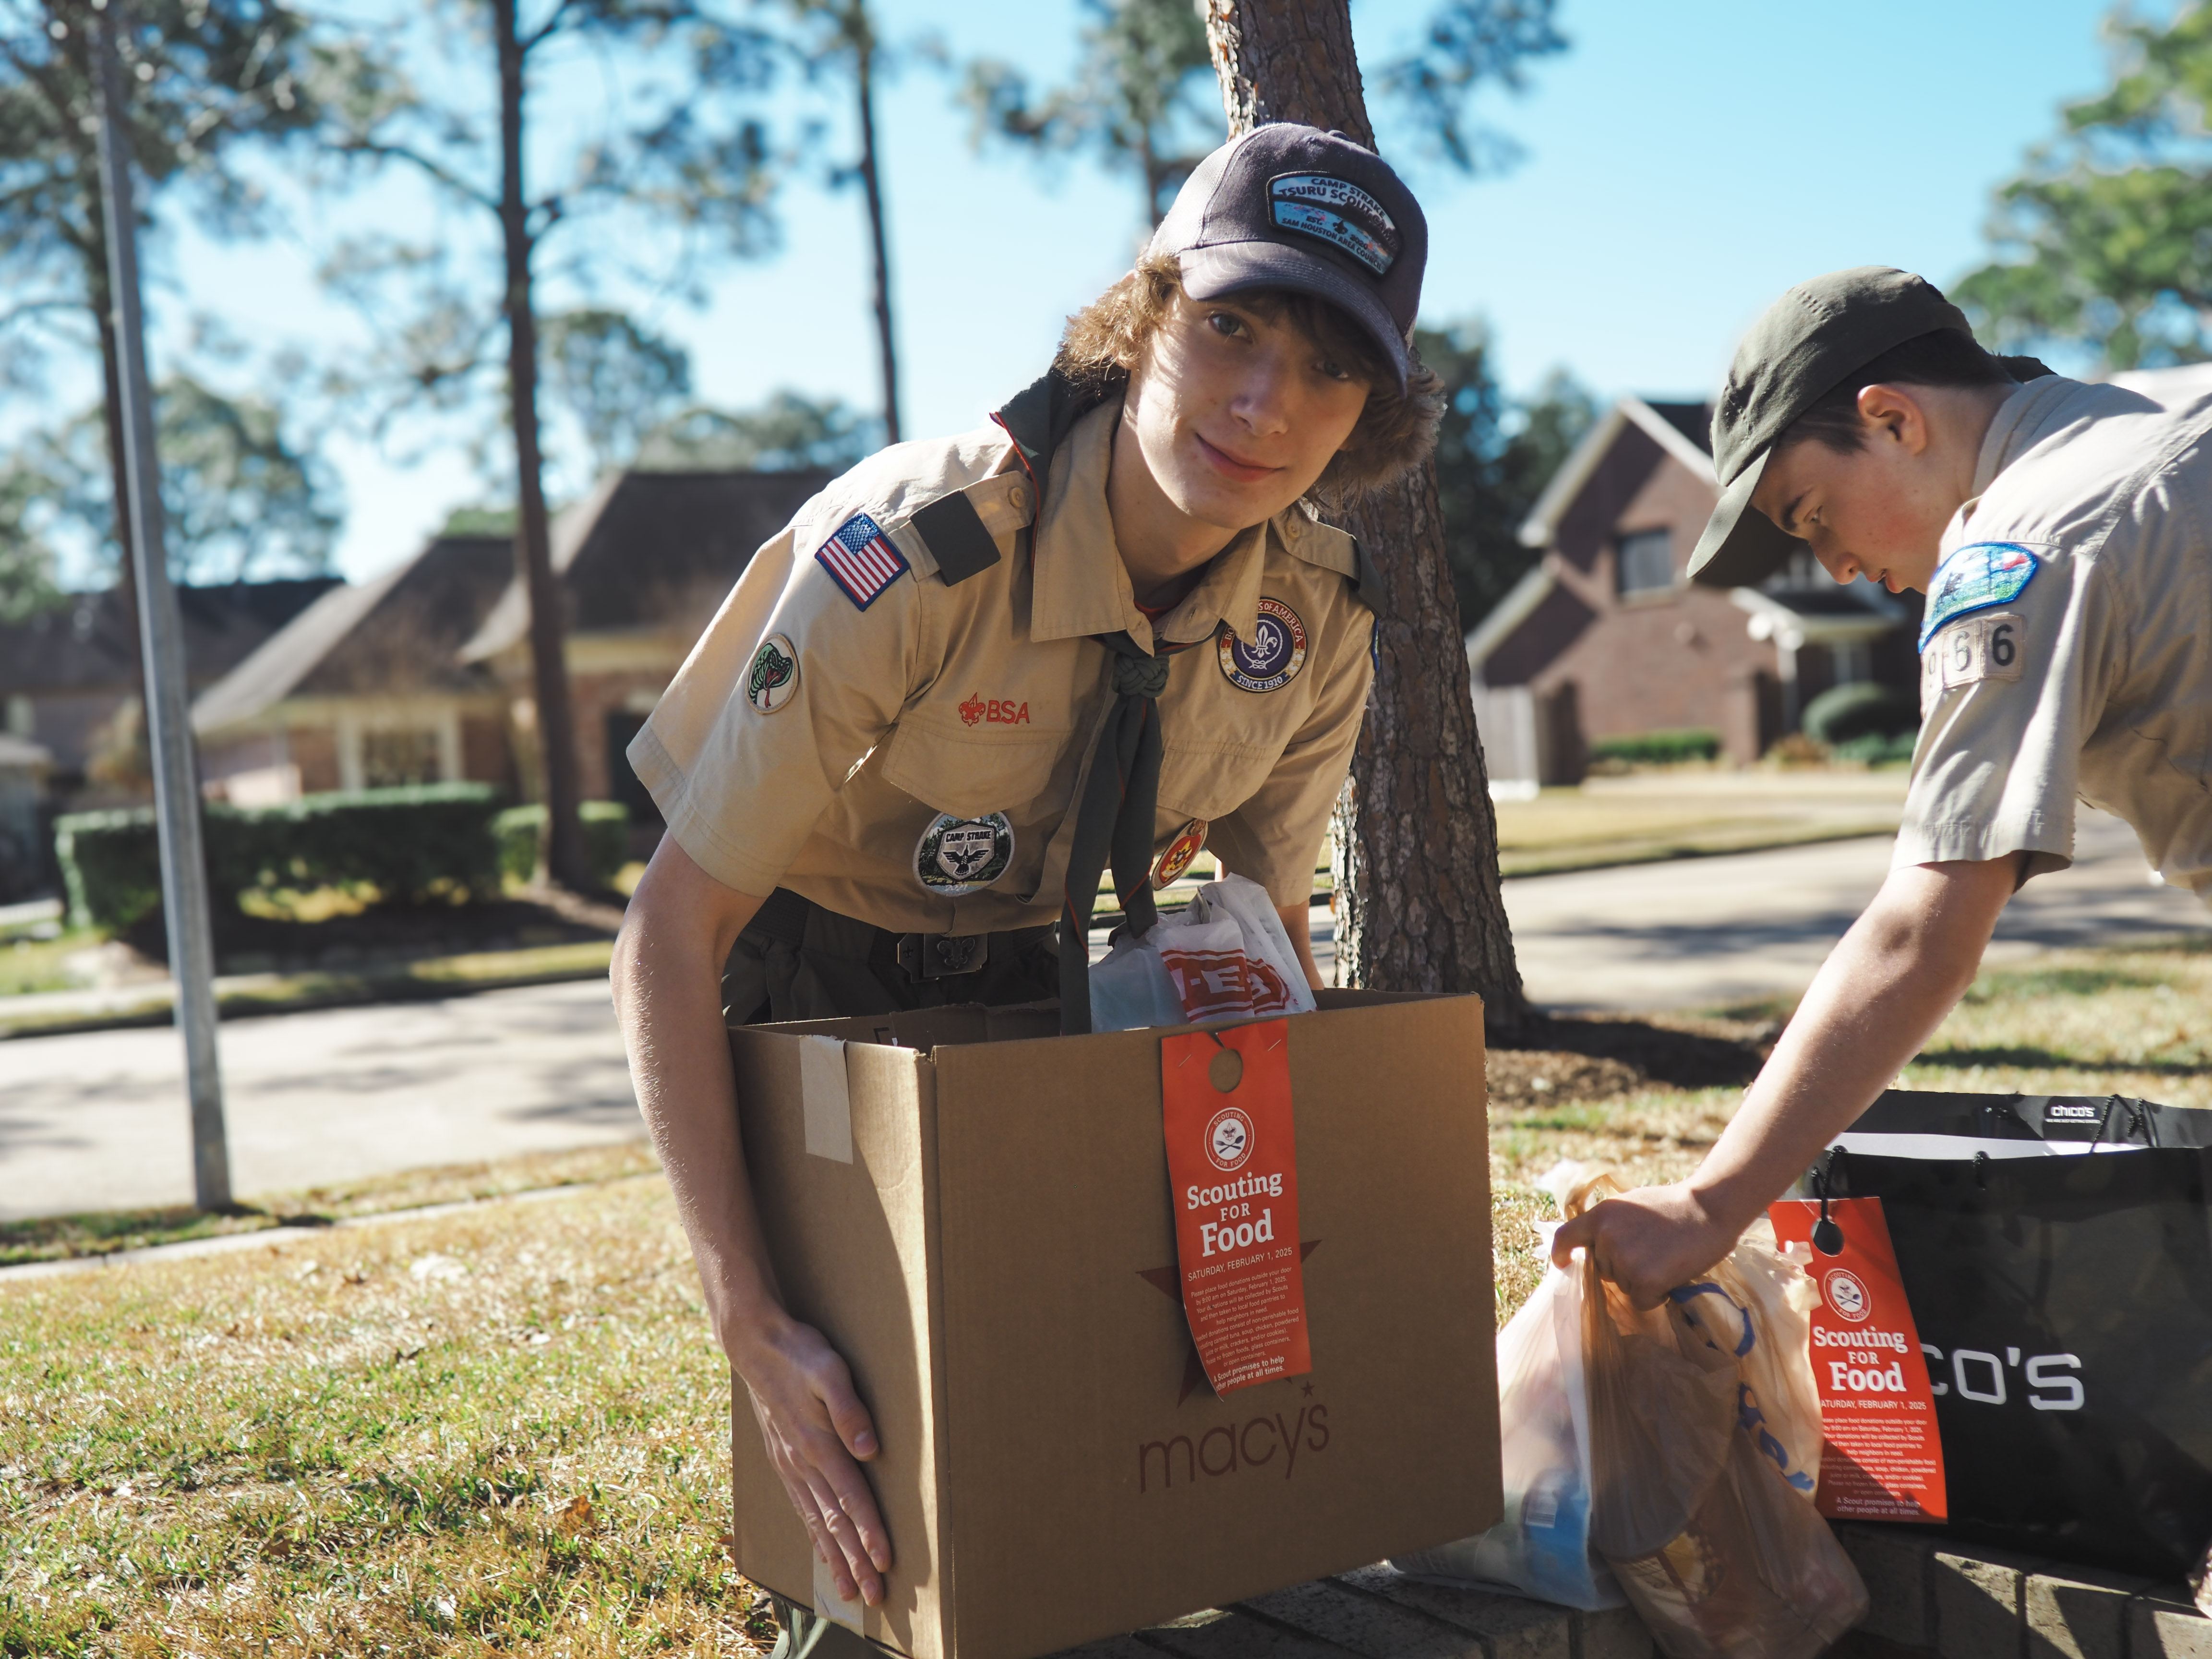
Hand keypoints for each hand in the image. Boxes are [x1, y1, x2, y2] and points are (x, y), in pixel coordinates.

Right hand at [736, 1315, 891, 1606]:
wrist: (755, 1343)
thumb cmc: (799, 1352)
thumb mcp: (829, 1369)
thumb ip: (849, 1408)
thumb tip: (869, 1449)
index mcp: (817, 1444)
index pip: (851, 1498)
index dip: (870, 1532)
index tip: (886, 1563)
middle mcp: (802, 1462)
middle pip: (834, 1521)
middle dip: (856, 1561)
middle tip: (875, 1597)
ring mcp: (790, 1465)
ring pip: (817, 1522)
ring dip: (835, 1559)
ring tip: (850, 1591)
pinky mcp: (783, 1460)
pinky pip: (801, 1508)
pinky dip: (814, 1536)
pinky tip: (822, 1552)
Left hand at [1550, 1181, 1742, 1309]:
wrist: (1708, 1209)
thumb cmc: (1674, 1206)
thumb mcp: (1631, 1205)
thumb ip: (1611, 1224)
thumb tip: (1598, 1246)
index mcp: (1600, 1215)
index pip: (1565, 1236)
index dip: (1561, 1253)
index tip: (1563, 1263)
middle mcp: (1606, 1237)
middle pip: (1602, 1270)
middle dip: (1622, 1268)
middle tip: (1652, 1251)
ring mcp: (1623, 1259)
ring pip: (1624, 1287)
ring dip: (1641, 1281)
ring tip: (1665, 1258)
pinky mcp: (1643, 1279)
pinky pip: (1641, 1301)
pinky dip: (1656, 1296)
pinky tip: (1671, 1275)